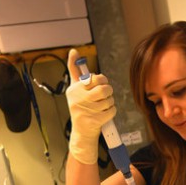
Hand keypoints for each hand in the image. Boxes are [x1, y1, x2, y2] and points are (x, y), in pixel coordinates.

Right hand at [66, 48, 116, 164]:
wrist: (81, 133)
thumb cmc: (80, 107)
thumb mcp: (75, 89)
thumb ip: (74, 70)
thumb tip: (73, 51)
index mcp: (74, 89)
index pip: (94, 78)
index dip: (102, 80)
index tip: (100, 83)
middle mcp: (78, 99)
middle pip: (104, 88)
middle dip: (108, 90)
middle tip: (106, 94)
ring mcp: (87, 111)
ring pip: (109, 99)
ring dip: (110, 102)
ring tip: (103, 105)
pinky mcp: (95, 120)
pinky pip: (112, 110)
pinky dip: (112, 111)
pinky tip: (105, 114)